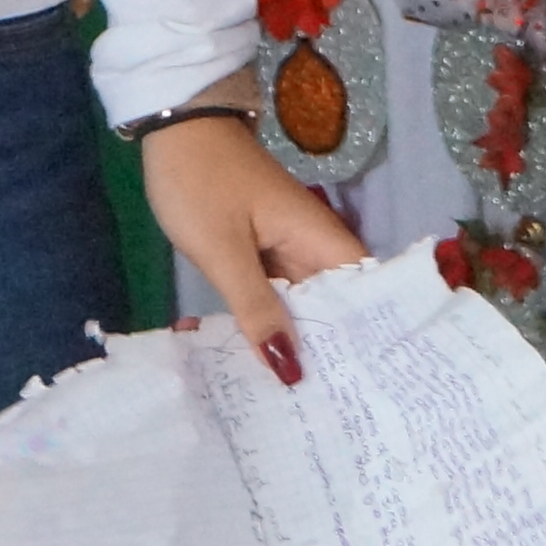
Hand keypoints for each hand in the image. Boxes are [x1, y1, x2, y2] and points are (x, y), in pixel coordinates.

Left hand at [140, 115, 368, 382]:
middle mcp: (314, 244)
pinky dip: (277, 323)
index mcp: (320, 238)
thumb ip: (257, 310)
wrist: (173, 129)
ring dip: (305, 342)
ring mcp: (288, 246)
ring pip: (307, 302)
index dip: (371, 340)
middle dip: (337, 354)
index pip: (364, 296)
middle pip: (338, 305)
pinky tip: (270, 360)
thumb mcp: (224, 251)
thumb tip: (292, 368)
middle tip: (337, 415)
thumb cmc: (202, 184)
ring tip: (308, 403)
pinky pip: (281, 293)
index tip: (372, 392)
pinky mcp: (264, 249)